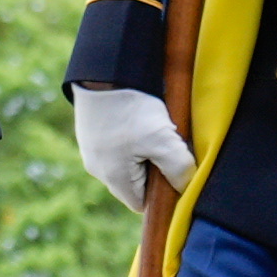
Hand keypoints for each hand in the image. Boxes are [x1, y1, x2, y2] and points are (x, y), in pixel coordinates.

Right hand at [71, 83, 196, 210]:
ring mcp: (90, 150)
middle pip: (133, 184)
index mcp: (114, 178)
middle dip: (151, 171)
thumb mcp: (163, 140)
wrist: (102, 72)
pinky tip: (136, 120)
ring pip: (124, 164)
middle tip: (164, 146)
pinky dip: (128, 139)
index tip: (172, 172)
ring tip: (151, 130)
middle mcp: (97, 169)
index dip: (160, 194)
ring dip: (140, 153)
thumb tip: (186, 187)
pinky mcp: (89, 132)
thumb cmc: (131, 109)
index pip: (141, 204)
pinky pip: (114, 147)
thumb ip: (179, 169)